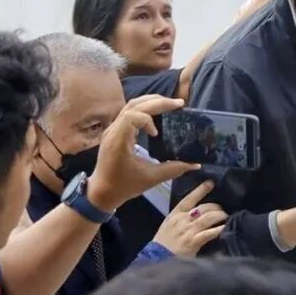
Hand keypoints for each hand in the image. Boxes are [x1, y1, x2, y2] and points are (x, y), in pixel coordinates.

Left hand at [86, 95, 199, 212]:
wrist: (100, 192)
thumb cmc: (123, 186)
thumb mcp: (150, 179)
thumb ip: (173, 169)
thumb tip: (195, 165)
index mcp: (118, 141)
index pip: (132, 116)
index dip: (147, 120)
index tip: (156, 134)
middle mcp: (113, 130)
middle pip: (134, 105)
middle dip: (158, 102)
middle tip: (179, 104)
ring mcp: (112, 129)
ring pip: (131, 105)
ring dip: (151, 101)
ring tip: (170, 103)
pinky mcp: (114, 130)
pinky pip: (129, 111)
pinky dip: (145, 108)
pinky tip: (157, 113)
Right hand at [151, 180, 227, 256]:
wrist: (157, 259)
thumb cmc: (163, 244)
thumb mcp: (169, 225)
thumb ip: (181, 218)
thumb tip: (195, 213)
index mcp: (175, 214)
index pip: (189, 198)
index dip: (201, 190)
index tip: (210, 183)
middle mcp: (183, 220)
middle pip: (204, 207)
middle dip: (216, 207)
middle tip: (222, 209)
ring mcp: (189, 230)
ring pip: (209, 217)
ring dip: (220, 215)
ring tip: (226, 216)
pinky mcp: (195, 241)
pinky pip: (211, 232)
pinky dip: (220, 228)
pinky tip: (225, 227)